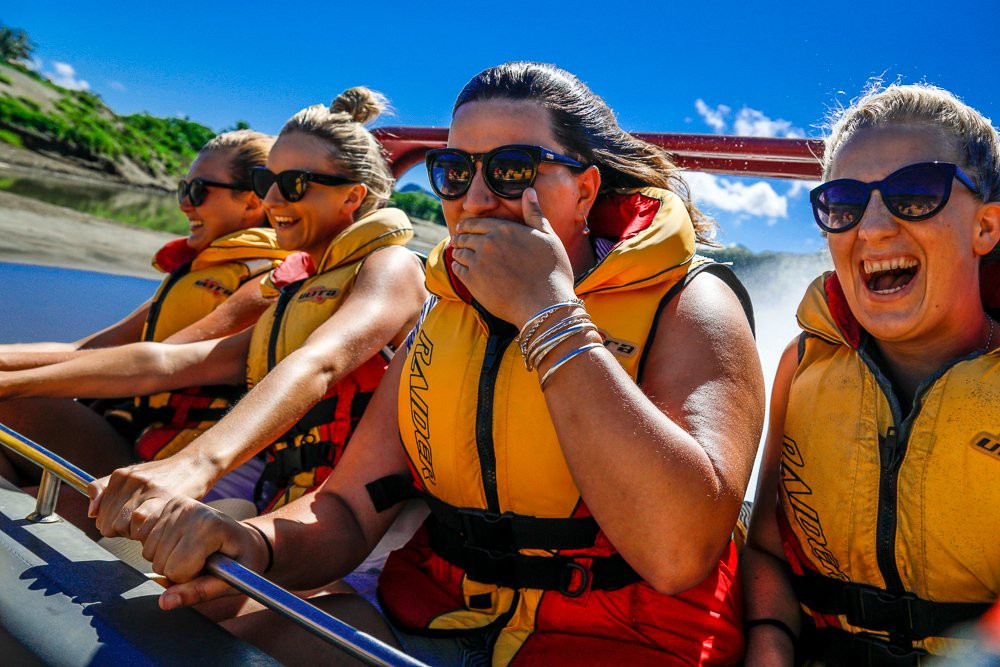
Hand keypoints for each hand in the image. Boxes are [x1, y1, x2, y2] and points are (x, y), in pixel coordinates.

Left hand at [87, 454, 216, 538]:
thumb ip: (106, 490)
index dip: (114, 522)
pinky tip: (158, 523)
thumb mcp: (133, 476)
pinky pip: (140, 525)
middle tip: (142, 523)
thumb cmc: (163, 476)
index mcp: (119, 476)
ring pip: (122, 527)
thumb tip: (91, 512)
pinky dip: (146, 531)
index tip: (130, 519)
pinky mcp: (164, 497)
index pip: (99, 516)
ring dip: (135, 532)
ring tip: (150, 523)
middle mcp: (130, 480)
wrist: (195, 465)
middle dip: (123, 529)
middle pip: (108, 524)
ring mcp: (147, 488)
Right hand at [130, 496, 267, 610]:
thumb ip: (199, 593)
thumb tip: (164, 602)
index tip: (210, 568)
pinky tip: (181, 544)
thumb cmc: (242, 561)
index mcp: (210, 526)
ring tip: (193, 553)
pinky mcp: (167, 505)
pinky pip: (144, 539)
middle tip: (202, 561)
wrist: (244, 538)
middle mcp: (190, 510)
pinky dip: (158, 549)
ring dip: (167, 561)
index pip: (177, 570)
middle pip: (161, 563)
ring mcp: (177, 505)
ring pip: (149, 554)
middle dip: (178, 572)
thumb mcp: (231, 582)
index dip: (191, 579)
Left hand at [449, 188, 577, 326]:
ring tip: (459, 256)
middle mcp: (488, 242)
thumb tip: (528, 191)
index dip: (467, 226)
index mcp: (504, 229)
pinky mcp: (473, 282)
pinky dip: (457, 267)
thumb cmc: (552, 271)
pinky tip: (462, 269)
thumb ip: (535, 214)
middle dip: (460, 238)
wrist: (546, 304)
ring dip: (458, 253)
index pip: (475, 223)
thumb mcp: (548, 237)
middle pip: (464, 237)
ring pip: (458, 253)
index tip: (463, 228)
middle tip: (458, 242)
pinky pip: (457, 270)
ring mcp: (478, 262)